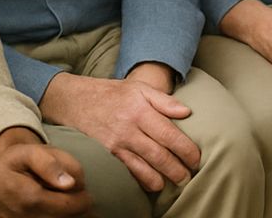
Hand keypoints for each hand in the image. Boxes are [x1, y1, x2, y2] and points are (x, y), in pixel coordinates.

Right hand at [0, 130, 90, 216]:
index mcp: (32, 200)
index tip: (77, 188)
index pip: (75, 207)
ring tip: (60, 202)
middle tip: (70, 196)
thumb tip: (72, 182)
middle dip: (75, 208)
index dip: (83, 196)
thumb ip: (50, 164)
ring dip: (63, 215)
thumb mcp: (22, 154)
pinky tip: (47, 210)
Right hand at [38, 71, 199, 192]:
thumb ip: (164, 100)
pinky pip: (126, 172)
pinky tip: (152, 184)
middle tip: (189, 176)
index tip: (197, 158)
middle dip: (177, 169)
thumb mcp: (139, 88)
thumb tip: (187, 112)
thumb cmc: (112, 93)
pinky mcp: (105, 156)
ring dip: (161, 179)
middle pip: (159, 155)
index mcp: (140, 110)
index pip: (170, 134)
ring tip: (174, 183)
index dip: (186, 149)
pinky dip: (141, 180)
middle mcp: (128, 129)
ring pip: (143, 168)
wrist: (75, 101)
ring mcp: (115, 145)